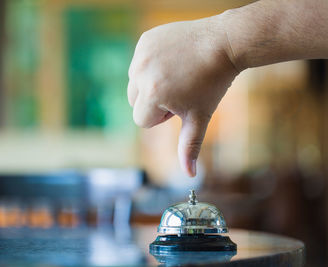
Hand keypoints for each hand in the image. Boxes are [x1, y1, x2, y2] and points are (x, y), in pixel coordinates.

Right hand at [127, 16, 237, 176]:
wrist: (223, 43)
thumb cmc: (213, 83)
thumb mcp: (199, 117)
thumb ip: (190, 146)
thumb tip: (190, 175)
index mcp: (153, 95)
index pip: (142, 120)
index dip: (163, 117)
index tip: (181, 103)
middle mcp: (142, 73)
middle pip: (135, 102)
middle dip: (153, 101)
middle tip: (180, 89)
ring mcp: (142, 53)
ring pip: (135, 82)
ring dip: (150, 83)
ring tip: (177, 75)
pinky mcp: (145, 40)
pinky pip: (140, 62)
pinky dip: (152, 64)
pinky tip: (173, 60)